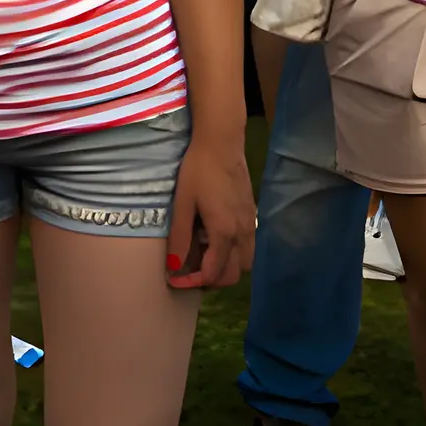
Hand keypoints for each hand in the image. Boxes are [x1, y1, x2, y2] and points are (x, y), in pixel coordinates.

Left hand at [165, 133, 252, 290]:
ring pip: (244, 262)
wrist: (222, 143)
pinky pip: (247, 246)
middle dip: (211, 279)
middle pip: (233, 274)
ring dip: (225, 267)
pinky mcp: (251, 214)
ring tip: (203, 256)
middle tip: (189, 271)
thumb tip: (173, 266)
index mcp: (224, 232)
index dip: (192, 282)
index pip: (213, 273)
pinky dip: (232, 253)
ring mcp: (250, 223)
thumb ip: (179, 237)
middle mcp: (242, 232)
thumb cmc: (198, 170)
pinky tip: (214, 237)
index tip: (174, 279)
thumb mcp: (182, 204)